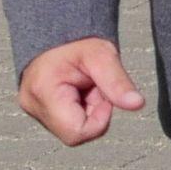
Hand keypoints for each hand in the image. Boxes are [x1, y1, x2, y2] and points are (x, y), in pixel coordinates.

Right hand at [18, 37, 144, 144]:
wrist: (60, 36)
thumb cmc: (79, 42)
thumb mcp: (103, 55)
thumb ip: (118, 82)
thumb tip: (137, 104)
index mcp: (43, 92)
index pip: (76, 132)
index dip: (99, 119)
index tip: (103, 95)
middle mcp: (33, 106)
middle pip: (74, 133)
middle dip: (94, 114)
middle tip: (95, 89)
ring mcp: (34, 110)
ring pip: (72, 129)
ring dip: (88, 112)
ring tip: (86, 88)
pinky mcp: (39, 111)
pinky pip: (67, 123)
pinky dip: (80, 111)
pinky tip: (80, 92)